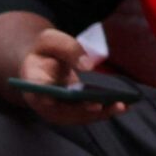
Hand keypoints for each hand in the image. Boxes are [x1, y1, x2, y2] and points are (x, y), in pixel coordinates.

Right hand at [9, 27, 125, 125]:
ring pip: (77, 117)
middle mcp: (42, 101)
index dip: (48, 98)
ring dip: (99, 114)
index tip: (56, 100)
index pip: (39, 94)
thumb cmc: (46, 49)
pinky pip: (86, 115)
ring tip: (121, 106)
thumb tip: (88, 66)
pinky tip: (122, 106)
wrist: (42, 60)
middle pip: (61, 110)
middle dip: (82, 109)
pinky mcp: (69, 111)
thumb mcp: (52, 39)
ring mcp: (55, 109)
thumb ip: (69, 49)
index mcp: (32, 82)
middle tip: (101, 104)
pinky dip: (103, 112)